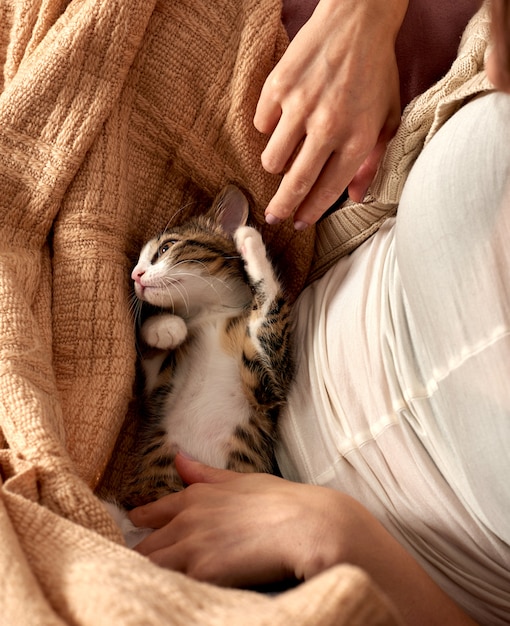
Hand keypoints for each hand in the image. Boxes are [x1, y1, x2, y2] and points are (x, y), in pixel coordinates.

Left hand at [129, 454, 477, 624]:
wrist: (309, 524)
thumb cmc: (281, 502)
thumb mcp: (242, 480)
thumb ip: (206, 474)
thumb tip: (178, 457)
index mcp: (197, 495)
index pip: (153, 511)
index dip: (141, 522)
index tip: (133, 528)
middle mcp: (188, 518)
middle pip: (145, 544)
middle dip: (140, 554)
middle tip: (132, 564)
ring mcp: (193, 545)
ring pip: (150, 564)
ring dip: (146, 572)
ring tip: (140, 582)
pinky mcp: (203, 572)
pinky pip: (170, 584)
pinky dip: (163, 587)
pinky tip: (160, 592)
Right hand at [254, 0, 406, 227]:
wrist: (356, 18)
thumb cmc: (375, 71)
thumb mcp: (387, 118)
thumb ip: (373, 161)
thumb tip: (353, 197)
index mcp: (358, 138)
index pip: (327, 189)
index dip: (310, 211)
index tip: (299, 224)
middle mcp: (327, 127)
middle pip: (294, 182)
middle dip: (281, 207)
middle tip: (273, 217)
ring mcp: (299, 106)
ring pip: (272, 159)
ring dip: (276, 164)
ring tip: (286, 153)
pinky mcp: (278, 87)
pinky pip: (261, 125)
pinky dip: (269, 127)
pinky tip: (283, 117)